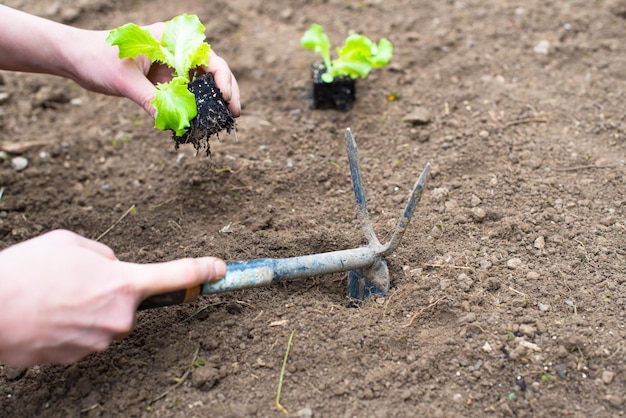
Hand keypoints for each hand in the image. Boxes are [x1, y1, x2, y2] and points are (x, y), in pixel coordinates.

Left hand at [0, 6, 240, 117]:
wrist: (74, 59)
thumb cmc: (95, 57)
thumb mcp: (123, 80)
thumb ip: (148, 99)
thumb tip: (171, 123)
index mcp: (169, 39)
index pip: (206, 55)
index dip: (222, 76)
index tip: (226, 97)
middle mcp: (174, 52)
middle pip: (211, 69)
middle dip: (227, 91)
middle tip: (235, 114)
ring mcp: (170, 67)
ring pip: (201, 84)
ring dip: (213, 102)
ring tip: (223, 121)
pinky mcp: (162, 81)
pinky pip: (184, 95)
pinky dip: (193, 108)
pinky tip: (198, 123)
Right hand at [0, 230, 225, 366]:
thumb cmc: (28, 270)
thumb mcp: (72, 244)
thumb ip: (106, 255)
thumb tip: (115, 267)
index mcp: (125, 283)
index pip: (177, 276)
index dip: (202, 272)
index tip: (219, 270)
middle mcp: (120, 318)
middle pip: (128, 302)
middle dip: (110, 291)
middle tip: (75, 282)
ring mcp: (99, 342)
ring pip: (105, 321)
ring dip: (87, 309)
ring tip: (53, 297)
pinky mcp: (78, 358)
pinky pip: (85, 337)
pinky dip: (71, 327)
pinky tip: (47, 315)